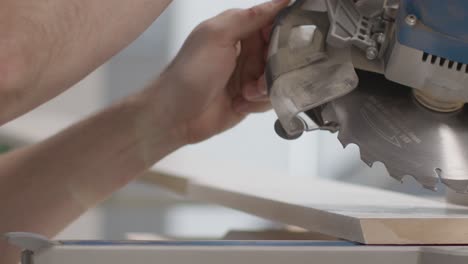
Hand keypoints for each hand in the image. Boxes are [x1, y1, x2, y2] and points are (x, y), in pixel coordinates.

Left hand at [152, 0, 289, 143]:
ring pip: (279, 76)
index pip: (274, 23)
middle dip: (275, 66)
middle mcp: (247, 50)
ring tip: (245, 93)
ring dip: (265, 87)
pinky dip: (258, 102)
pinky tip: (240, 104)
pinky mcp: (251, 98)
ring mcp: (249, 75)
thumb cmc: (191, 72)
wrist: (176, 116)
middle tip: (259, 76)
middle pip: (281, 52)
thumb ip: (250, 17)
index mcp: (238, 29)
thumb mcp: (217, 36)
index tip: (278, 46)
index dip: (282, 33)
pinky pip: (271, 98)